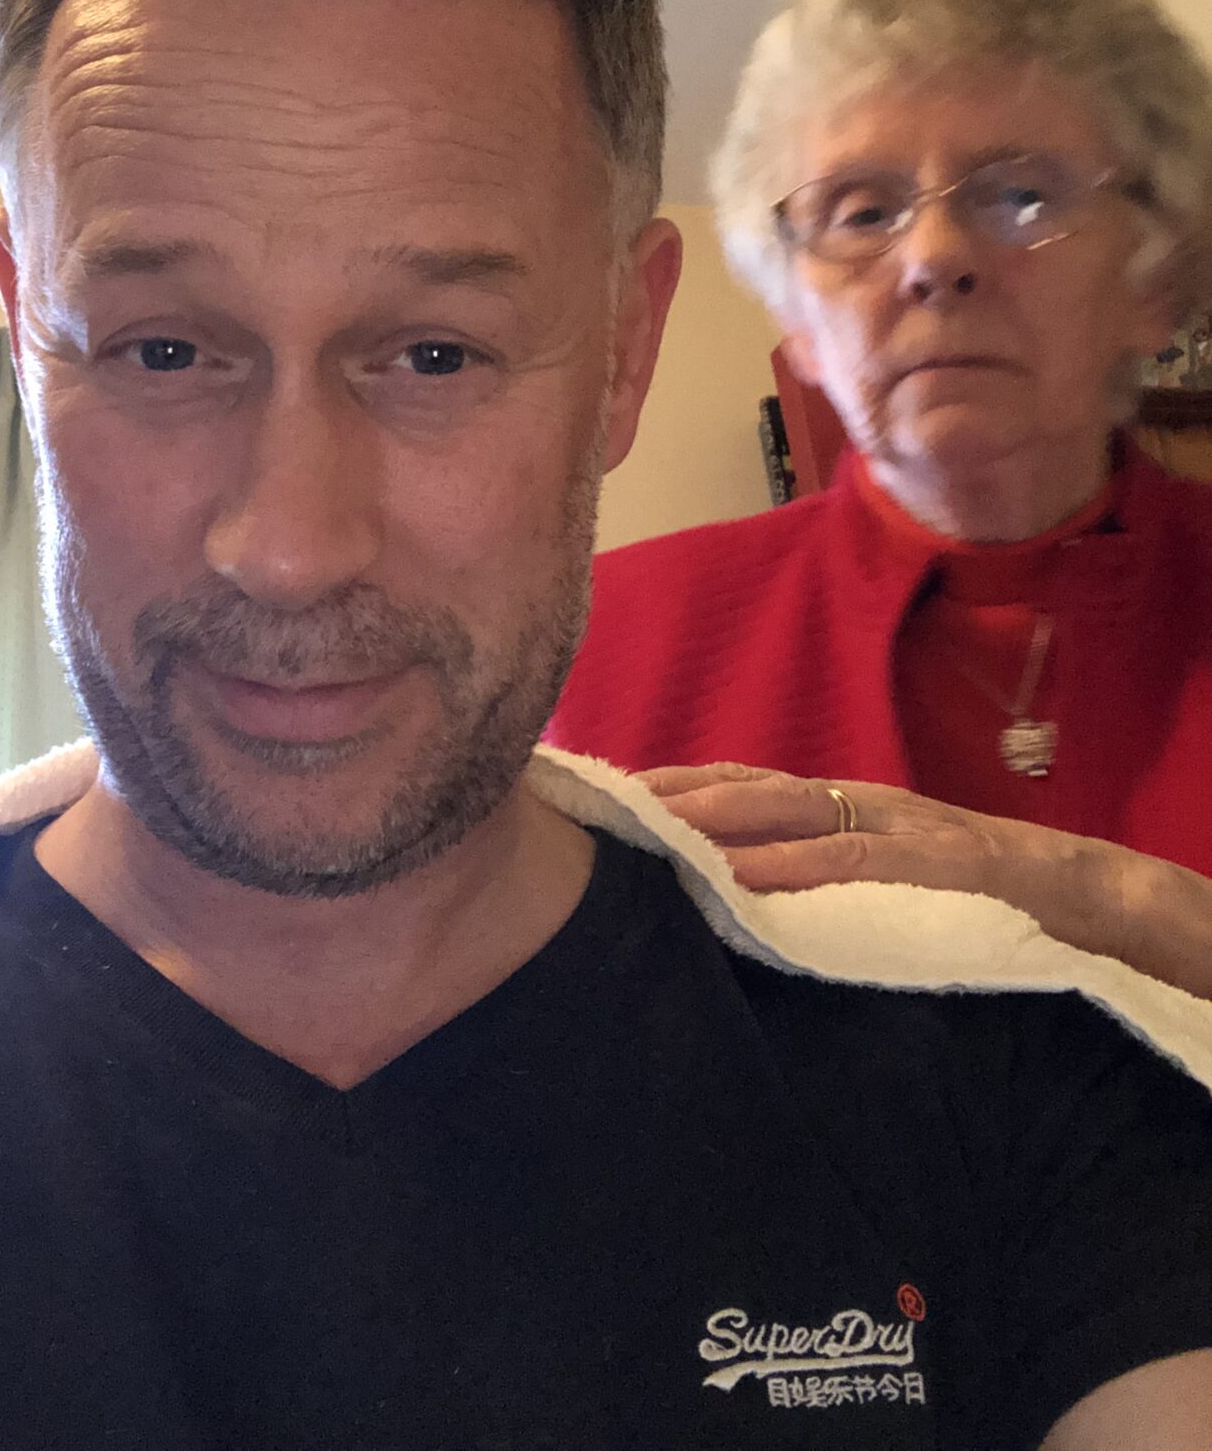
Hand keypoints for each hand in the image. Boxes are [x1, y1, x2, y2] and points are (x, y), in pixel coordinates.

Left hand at [636, 762, 1131, 963]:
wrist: (1081, 897)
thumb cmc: (970, 897)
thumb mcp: (879, 878)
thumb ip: (816, 876)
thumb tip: (737, 896)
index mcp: (841, 806)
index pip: (740, 786)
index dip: (672, 788)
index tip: (604, 799)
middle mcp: (856, 803)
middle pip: (747, 787)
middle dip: (673, 795)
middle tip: (602, 809)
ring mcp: (894, 827)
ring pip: (789, 812)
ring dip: (717, 819)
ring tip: (653, 832)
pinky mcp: (932, 863)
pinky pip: (852, 861)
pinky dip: (795, 866)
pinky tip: (746, 877)